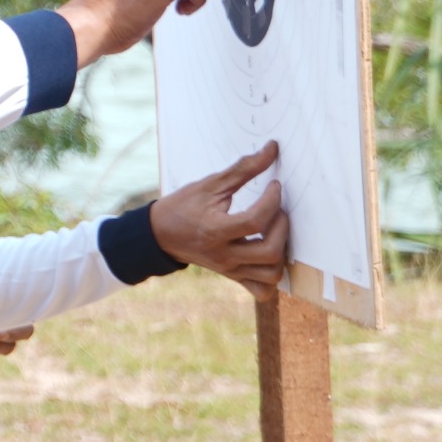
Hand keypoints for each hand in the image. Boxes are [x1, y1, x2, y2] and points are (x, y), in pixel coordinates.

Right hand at [150, 142, 290, 299]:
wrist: (159, 235)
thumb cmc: (183, 207)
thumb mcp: (209, 184)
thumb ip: (242, 169)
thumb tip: (271, 150)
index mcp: (215, 230)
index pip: (255, 221)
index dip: (272, 201)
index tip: (275, 186)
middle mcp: (223, 254)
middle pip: (269, 252)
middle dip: (282, 227)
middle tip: (278, 210)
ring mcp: (229, 269)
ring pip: (271, 275)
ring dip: (281, 251)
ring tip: (274, 231)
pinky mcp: (233, 276)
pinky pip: (262, 291)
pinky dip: (273, 277)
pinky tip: (269, 255)